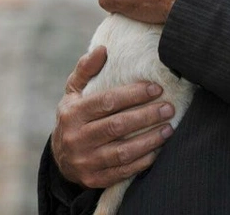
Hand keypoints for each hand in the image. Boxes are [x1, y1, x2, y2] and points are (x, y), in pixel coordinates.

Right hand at [52, 46, 175, 187]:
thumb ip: (86, 69)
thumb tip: (103, 49)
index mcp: (73, 113)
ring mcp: (85, 161)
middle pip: (118, 126)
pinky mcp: (94, 179)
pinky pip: (122, 171)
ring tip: (168, 128)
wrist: (60, 156)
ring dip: (149, 140)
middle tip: (168, 107)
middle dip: (147, 116)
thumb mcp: (73, 91)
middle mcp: (76, 138)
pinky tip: (158, 150)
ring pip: (123, 151)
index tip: (156, 88)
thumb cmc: (75, 114)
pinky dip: (142, 161)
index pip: (107, 101)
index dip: (133, 94)